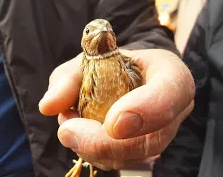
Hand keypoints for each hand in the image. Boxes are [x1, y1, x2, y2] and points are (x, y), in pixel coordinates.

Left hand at [39, 49, 194, 169]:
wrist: (127, 74)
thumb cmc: (111, 63)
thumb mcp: (87, 60)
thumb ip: (68, 79)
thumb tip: (48, 106)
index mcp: (170, 75)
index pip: (170, 94)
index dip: (145, 111)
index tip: (112, 124)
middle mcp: (174, 109)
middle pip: (151, 140)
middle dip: (106, 144)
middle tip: (68, 133)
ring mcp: (162, 133)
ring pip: (134, 157)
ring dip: (94, 149)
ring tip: (69, 127)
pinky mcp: (146, 148)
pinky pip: (123, 162)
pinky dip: (96, 154)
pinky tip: (80, 135)